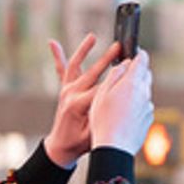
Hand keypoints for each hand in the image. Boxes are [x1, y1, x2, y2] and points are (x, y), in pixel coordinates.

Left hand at [44, 35, 121, 167]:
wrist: (60, 147)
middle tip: (120, 46)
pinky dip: (58, 56)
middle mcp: (70, 93)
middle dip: (107, 58)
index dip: (117, 77)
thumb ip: (103, 115)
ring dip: (84, 50)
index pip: (102, 87)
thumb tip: (117, 102)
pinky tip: (53, 43)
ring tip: (92, 37)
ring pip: (76, 65)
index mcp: (79, 104)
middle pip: (92, 72)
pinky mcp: (64, 89)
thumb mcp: (94, 131)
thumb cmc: (79, 143)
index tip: (130, 67)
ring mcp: (66, 90)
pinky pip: (62, 70)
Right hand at [89, 49, 154, 156]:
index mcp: (132, 83)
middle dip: (138, 70)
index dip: (138, 53)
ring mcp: (148, 107)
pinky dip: (137, 104)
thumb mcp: (102, 93)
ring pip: (145, 91)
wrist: (114, 147)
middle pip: (146, 75)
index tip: (134, 51)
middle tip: (125, 72)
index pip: (142, 60)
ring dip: (136, 88)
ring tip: (120, 96)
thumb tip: (126, 63)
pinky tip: (124, 112)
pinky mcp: (149, 119)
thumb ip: (115, 74)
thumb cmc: (103, 119)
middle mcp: (144, 93)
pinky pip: (144, 105)